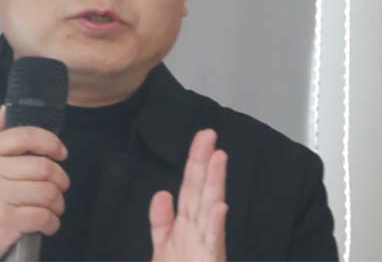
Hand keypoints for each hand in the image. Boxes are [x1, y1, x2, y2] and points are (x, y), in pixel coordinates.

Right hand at [0, 105, 69, 261]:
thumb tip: (6, 109)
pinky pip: (42, 216)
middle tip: (61, 185)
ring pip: (46, 192)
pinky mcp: (4, 220)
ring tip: (55, 205)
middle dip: (60, 178)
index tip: (60, 152)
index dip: (50, 142)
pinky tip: (49, 222)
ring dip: (58, 202)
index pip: (24, 136)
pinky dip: (52, 221)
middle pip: (42, 167)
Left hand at [149, 129, 228, 261]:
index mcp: (185, 228)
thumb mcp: (163, 249)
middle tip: (208, 133)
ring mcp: (206, 248)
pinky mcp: (211, 260)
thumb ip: (161, 223)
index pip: (190, 188)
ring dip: (215, 184)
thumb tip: (161, 193)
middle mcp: (198, 234)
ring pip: (210, 211)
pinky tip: (220, 207)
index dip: (194, 163)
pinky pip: (214, 242)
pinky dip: (216, 226)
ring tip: (219, 157)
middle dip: (204, 163)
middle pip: (200, 192)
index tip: (202, 137)